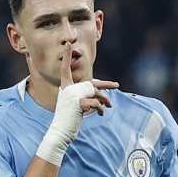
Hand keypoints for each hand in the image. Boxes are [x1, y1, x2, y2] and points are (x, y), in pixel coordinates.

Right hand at [35, 45, 117, 165]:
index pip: (65, 69)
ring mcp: (73, 95)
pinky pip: (95, 102)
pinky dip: (100, 109)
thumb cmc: (68, 119)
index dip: (66, 56)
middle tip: (116, 85)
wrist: (60, 131)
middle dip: (106, 84)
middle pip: (91, 83)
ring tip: (109, 106)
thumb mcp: (76, 104)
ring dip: (104, 100)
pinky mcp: (78, 103)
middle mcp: (68, 89)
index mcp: (65, 88)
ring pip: (95, 93)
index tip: (67, 44)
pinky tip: (100, 114)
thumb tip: (99, 89)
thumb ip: (85, 94)